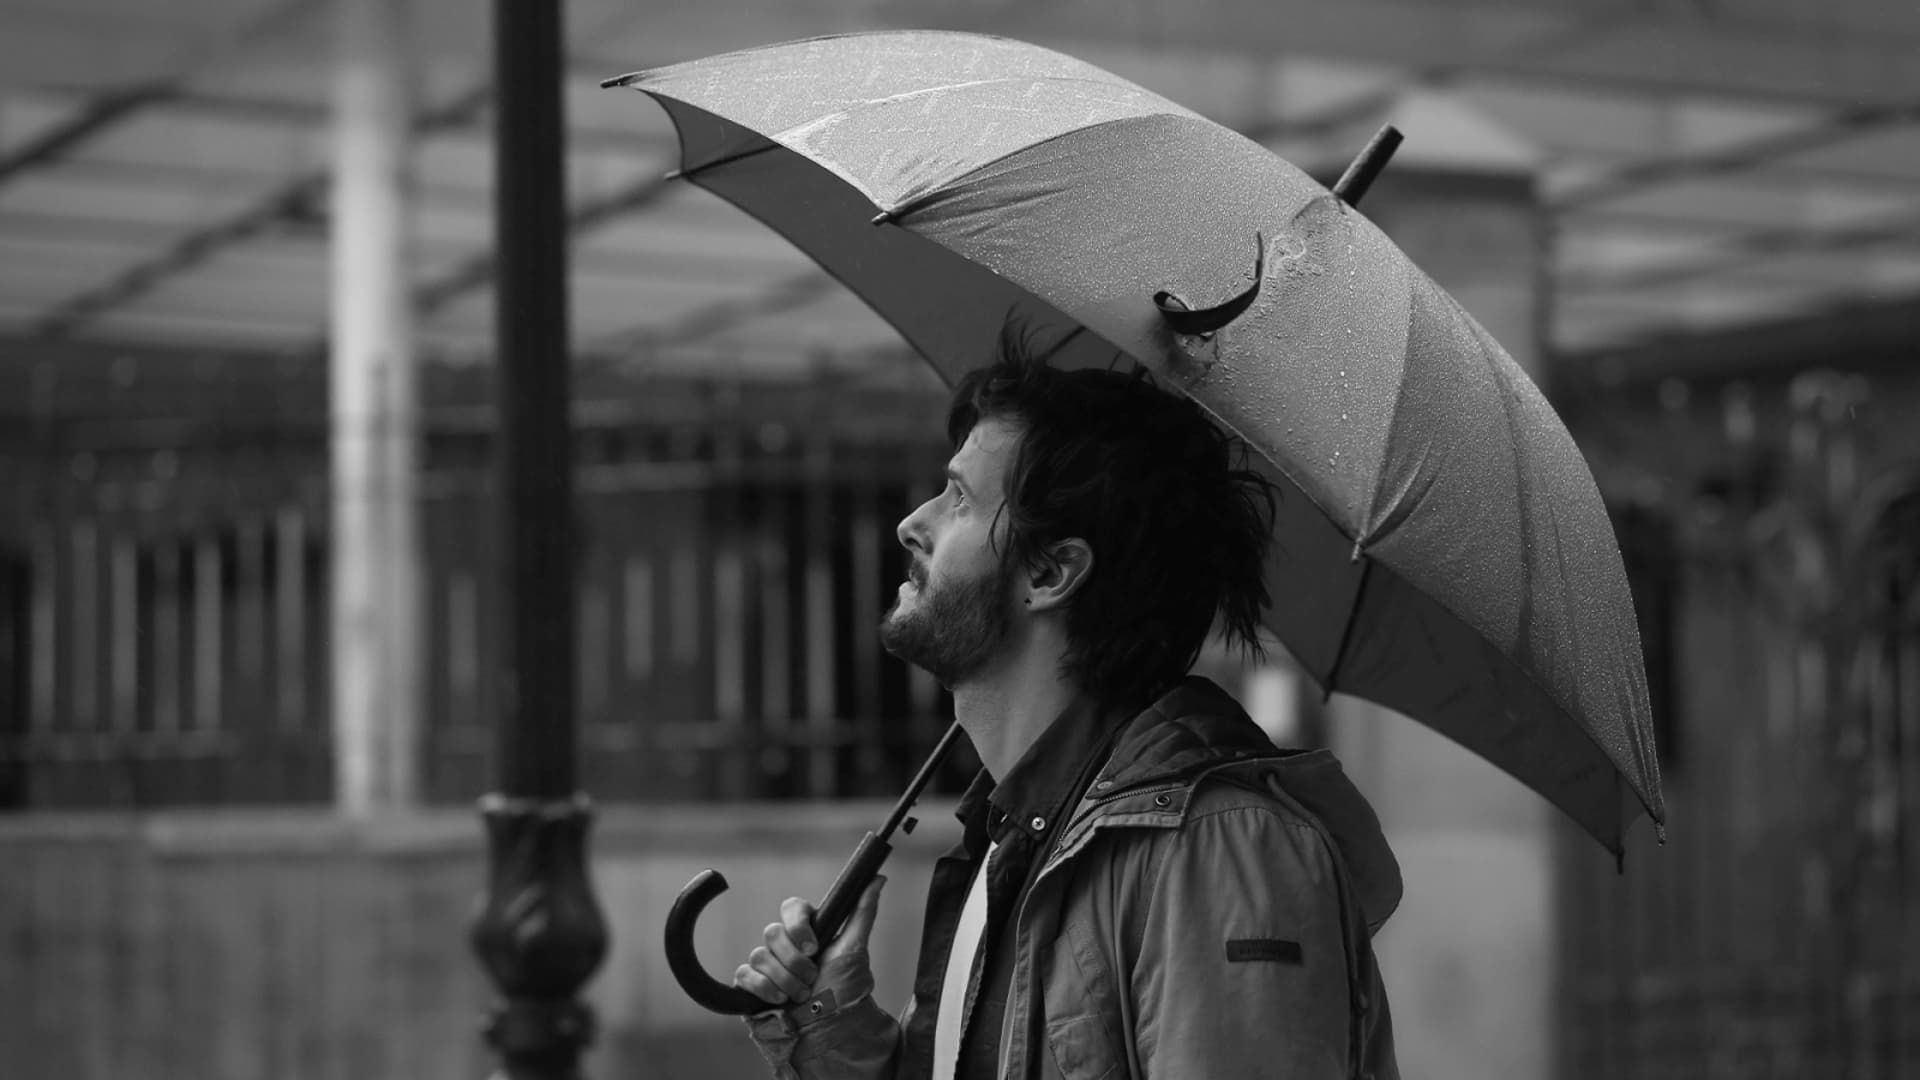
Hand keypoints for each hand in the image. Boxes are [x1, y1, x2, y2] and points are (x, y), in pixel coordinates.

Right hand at [734, 876, 885, 1008]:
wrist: (828, 1030)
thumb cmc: (843, 990)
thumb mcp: (855, 949)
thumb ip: (863, 912)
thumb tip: (878, 878)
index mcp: (808, 930)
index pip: (791, 907)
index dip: (798, 925)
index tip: (814, 947)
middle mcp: (785, 944)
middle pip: (773, 932)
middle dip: (794, 961)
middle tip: (812, 978)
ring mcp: (767, 964)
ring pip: (759, 955)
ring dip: (784, 979)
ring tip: (802, 996)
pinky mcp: (751, 984)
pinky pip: (744, 974)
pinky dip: (762, 987)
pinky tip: (779, 1000)